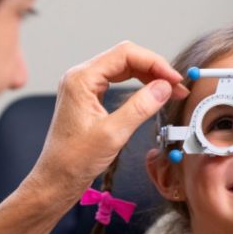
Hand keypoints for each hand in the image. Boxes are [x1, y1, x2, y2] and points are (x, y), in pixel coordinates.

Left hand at [30, 41, 188, 197]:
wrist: (56, 179)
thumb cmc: (74, 160)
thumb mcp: (113, 134)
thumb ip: (140, 107)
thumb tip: (164, 87)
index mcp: (81, 79)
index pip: (125, 54)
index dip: (154, 63)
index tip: (174, 79)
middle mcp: (80, 77)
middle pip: (125, 58)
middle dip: (154, 69)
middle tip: (176, 86)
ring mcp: (84, 87)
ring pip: (123, 69)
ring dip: (148, 77)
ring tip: (169, 91)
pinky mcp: (88, 98)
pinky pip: (117, 82)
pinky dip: (137, 86)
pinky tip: (151, 95)